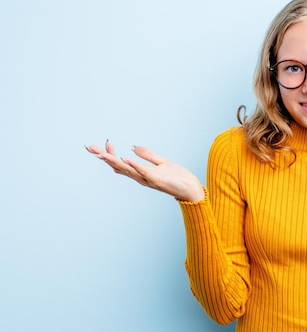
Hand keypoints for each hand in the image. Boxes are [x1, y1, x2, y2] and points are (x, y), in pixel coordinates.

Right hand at [85, 140, 204, 201]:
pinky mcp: (157, 179)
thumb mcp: (162, 162)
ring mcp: (148, 179)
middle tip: (89, 147)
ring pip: (126, 169)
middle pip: (118, 167)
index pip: (121, 163)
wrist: (191, 189)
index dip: (112, 153)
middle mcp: (141, 177)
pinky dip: (133, 164)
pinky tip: (124, 158)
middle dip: (104, 157)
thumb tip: (134, 147)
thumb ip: (148, 155)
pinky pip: (142, 171)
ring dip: (113, 160)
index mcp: (141, 173)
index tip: (105, 142)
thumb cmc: (179, 178)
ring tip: (101, 153)